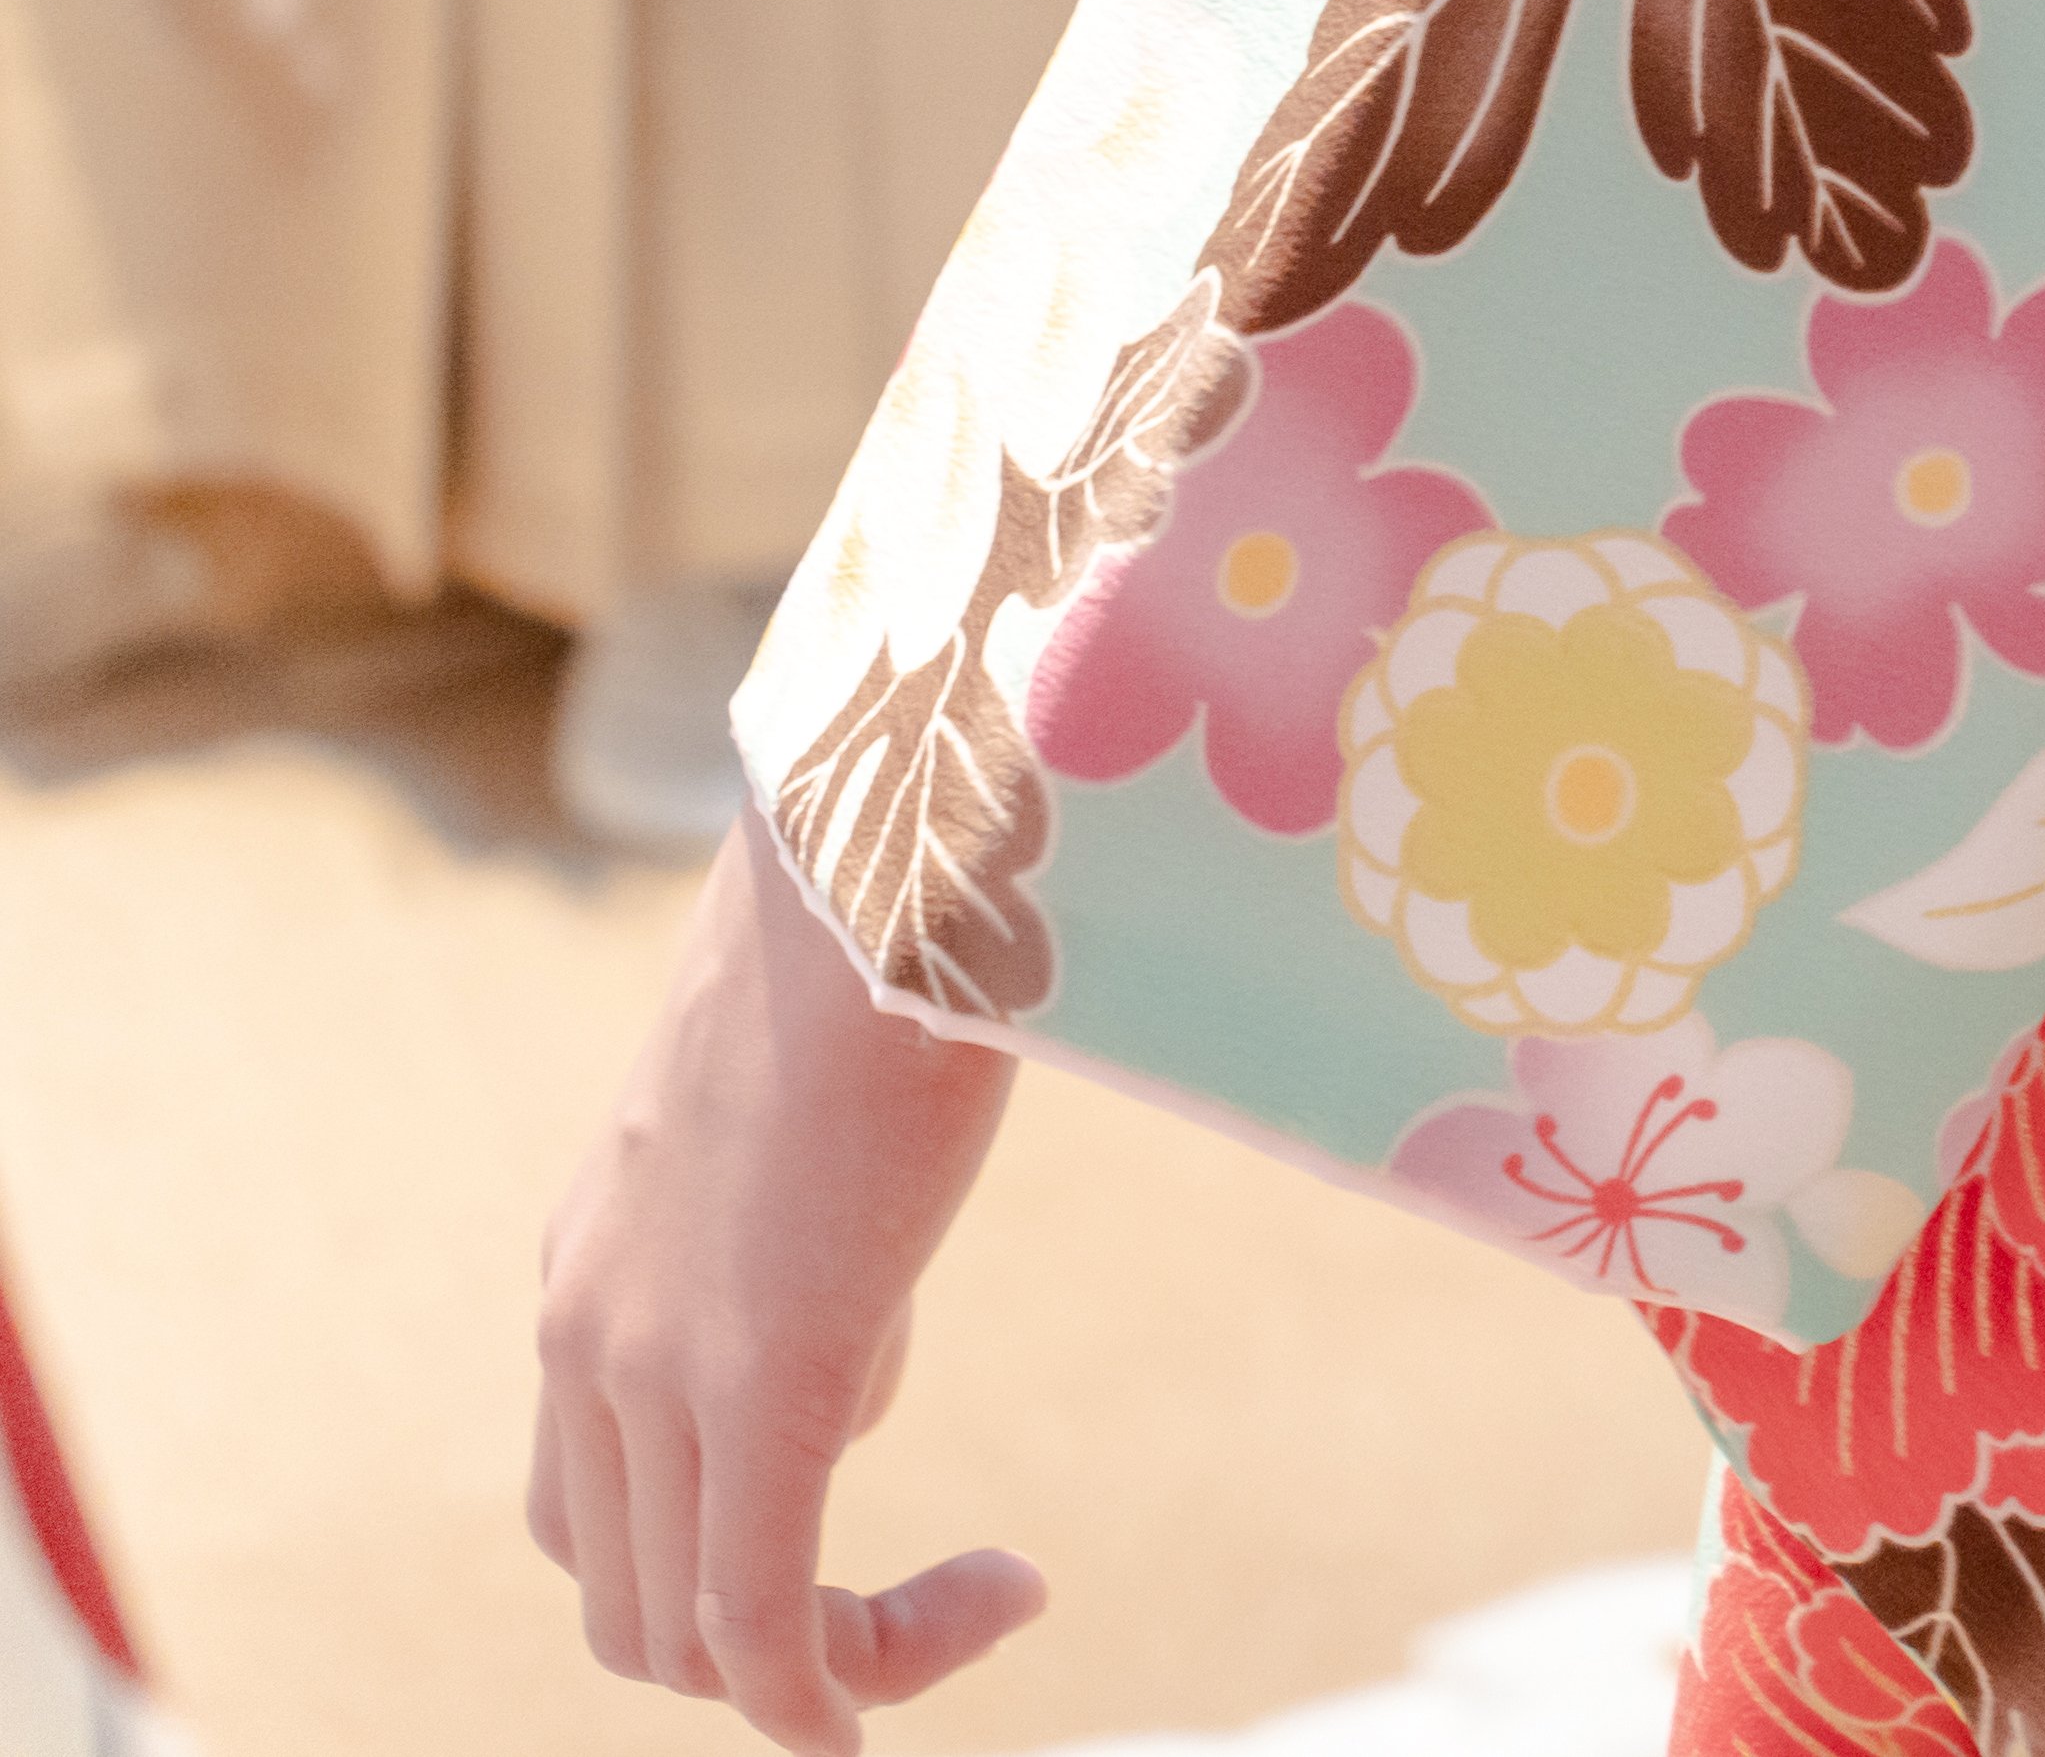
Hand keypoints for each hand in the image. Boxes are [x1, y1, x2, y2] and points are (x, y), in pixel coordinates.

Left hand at [533, 817, 1039, 1749]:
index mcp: (595, 1269)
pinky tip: (975, 1621)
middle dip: (774, 1638)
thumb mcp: (812, 1097)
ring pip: (677, 1631)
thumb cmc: (877, 934)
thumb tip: (852, 1303)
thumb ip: (806, 1212)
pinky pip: (757, 1617)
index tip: (889, 1514)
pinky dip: (839, 1684)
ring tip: (978, 1601)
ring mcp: (654, 1365)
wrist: (879, 852)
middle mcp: (586, 1336)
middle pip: (621, 1592)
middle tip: (941, 1597)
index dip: (729, 1556)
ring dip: (827, 1660)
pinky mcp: (758, 1379)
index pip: (603, 1497)